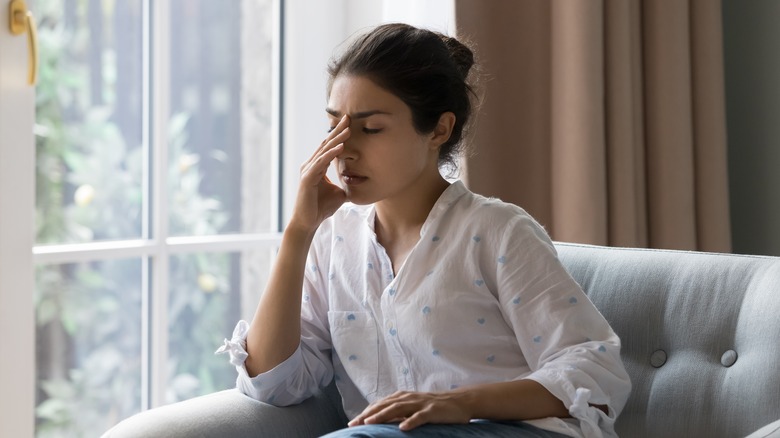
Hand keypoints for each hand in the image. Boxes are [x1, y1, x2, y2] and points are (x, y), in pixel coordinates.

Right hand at [289, 115, 349, 232]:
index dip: (339, 135)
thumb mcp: (339, 194)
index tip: (350, 123)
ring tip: (348, 129)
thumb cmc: (321, 208)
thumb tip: (360, 184)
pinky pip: (321, 163)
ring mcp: (308, 171)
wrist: (308, 222)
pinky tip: (340, 147)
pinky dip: (331, 154)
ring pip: (324, 151)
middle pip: (326, 144)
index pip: (329, 147)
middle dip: (338, 131)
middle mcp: (310, 165)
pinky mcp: (307, 179)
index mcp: (317, 166)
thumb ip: (346, 185)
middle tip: (348, 117)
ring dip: (337, 140)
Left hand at [349, 391, 471, 430]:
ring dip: (383, 415)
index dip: (366, 413)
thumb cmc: (434, 407)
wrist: (459, 402)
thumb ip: (399, 412)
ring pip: (398, 408)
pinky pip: (419, 417)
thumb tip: (381, 421)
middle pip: (385, 405)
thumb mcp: (414, 408)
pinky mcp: (432, 411)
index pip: (380, 404)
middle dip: (368, 414)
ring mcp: (420, 404)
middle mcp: (409, 398)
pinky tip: (402, 428)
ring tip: (370, 423)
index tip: (353, 422)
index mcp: (403, 397)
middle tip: (354, 424)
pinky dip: (410, 421)